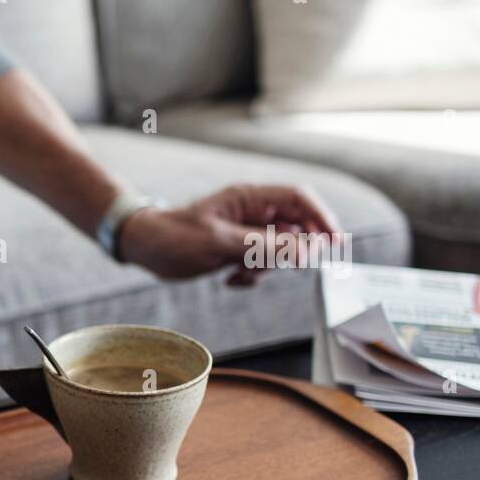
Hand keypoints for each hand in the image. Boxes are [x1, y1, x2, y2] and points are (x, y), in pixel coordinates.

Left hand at [117, 184, 341, 285]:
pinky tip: (229, 281)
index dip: (322, 218)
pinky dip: (252, 276)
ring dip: (266, 268)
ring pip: (279, 250)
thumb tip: (304, 250)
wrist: (143, 247)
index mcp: (249, 198)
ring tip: (238, 274)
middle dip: (290, 252)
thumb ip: (262, 246)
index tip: (335, 244)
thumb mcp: (218, 243)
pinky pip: (260, 263)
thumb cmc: (174, 236)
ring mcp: (246, 231)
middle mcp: (252, 212)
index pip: (300, 199)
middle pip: (295, 227)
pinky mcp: (238, 249)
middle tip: (274, 268)